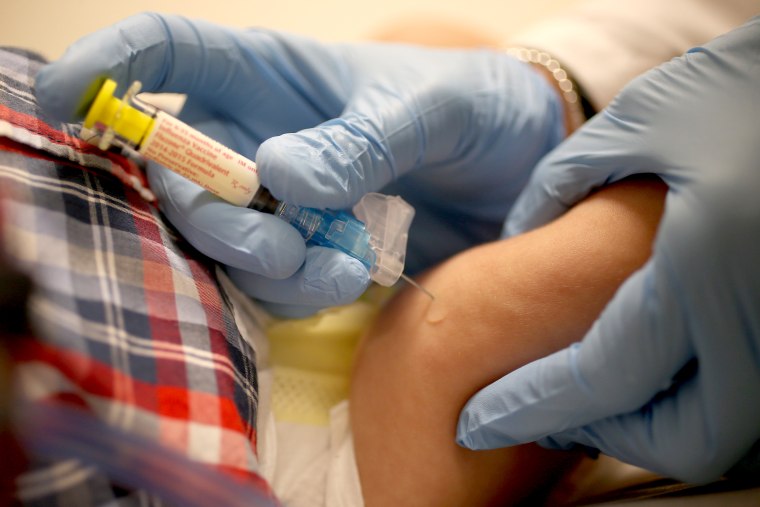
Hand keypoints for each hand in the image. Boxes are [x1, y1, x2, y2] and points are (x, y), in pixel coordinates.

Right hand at [35, 13, 564, 315]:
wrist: (519, 168)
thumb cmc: (474, 107)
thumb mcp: (429, 110)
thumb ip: (359, 139)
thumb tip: (277, 176)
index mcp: (272, 76)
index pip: (168, 55)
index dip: (108, 69)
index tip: (64, 98)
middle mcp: (260, 138)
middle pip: (184, 181)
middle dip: (217, 221)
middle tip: (278, 245)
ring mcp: (281, 201)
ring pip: (225, 244)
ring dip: (265, 267)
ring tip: (338, 267)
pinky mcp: (310, 249)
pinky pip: (272, 282)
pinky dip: (297, 291)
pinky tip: (348, 278)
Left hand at [457, 18, 759, 482]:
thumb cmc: (739, 88)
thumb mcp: (644, 120)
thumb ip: (565, 184)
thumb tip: (518, 237)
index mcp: (707, 262)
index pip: (603, 374)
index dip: (531, 406)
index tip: (477, 423)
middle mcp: (759, 313)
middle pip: (681, 433)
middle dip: (603, 434)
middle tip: (546, 410)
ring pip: (727, 430)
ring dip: (655, 427)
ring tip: (595, 394)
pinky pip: (753, 399)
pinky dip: (699, 403)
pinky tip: (657, 369)